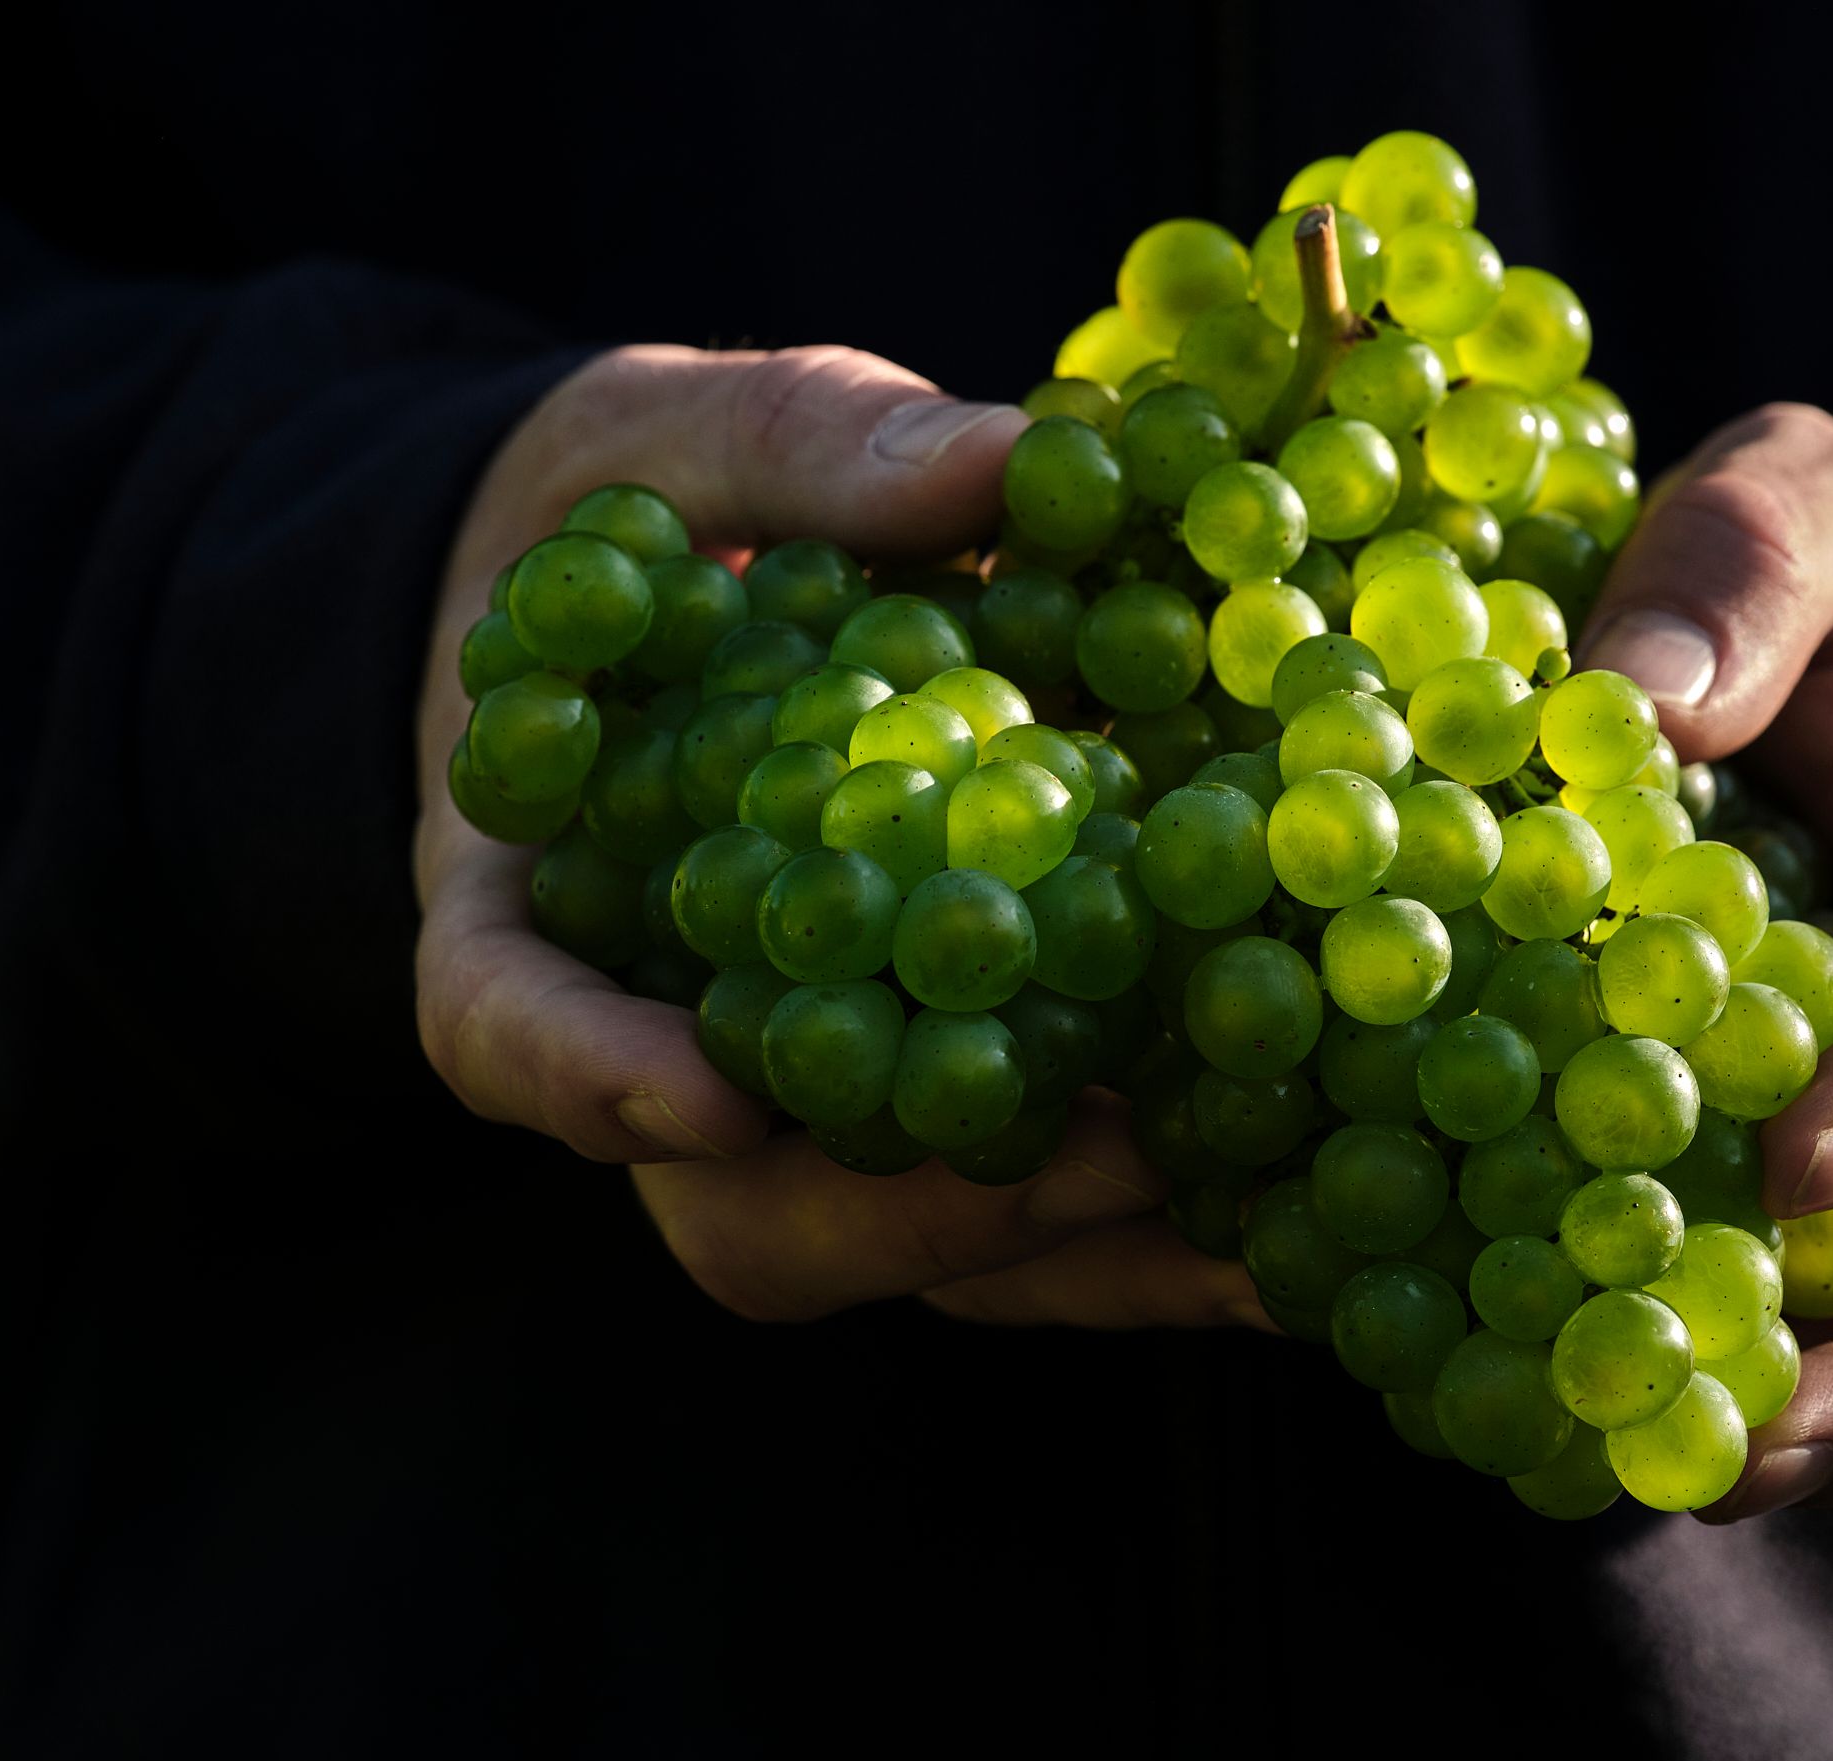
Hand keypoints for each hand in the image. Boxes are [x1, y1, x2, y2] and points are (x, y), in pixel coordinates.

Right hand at [412, 344, 1263, 1331]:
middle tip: (1104, 1147)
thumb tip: (994, 468)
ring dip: (1090, 1252)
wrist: (691, 580)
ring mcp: (839, 1092)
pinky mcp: (975, 1089)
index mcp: (542, 895)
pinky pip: (1051, 1210)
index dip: (586, 1077)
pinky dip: (1176, 1223)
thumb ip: (797, 450)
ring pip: (920, 1252)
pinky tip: (1327, 1194)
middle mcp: (683, 1039)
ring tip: (1266, 1231)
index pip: (506, 1023)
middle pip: (745, 1209)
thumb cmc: (646, 508)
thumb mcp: (678, 437)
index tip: (704, 1094)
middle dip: (918, 1206)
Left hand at [1576, 403, 1832, 1518]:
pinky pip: (1780, 1321)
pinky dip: (1683, 1369)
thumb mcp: (1807, 504)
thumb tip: (1619, 712)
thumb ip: (1745, 567)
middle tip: (1745, 1440)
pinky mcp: (1802, 1198)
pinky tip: (1533, 1388)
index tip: (1792, 1158)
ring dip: (1804, 1429)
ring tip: (1628, 1459)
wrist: (1825, 665)